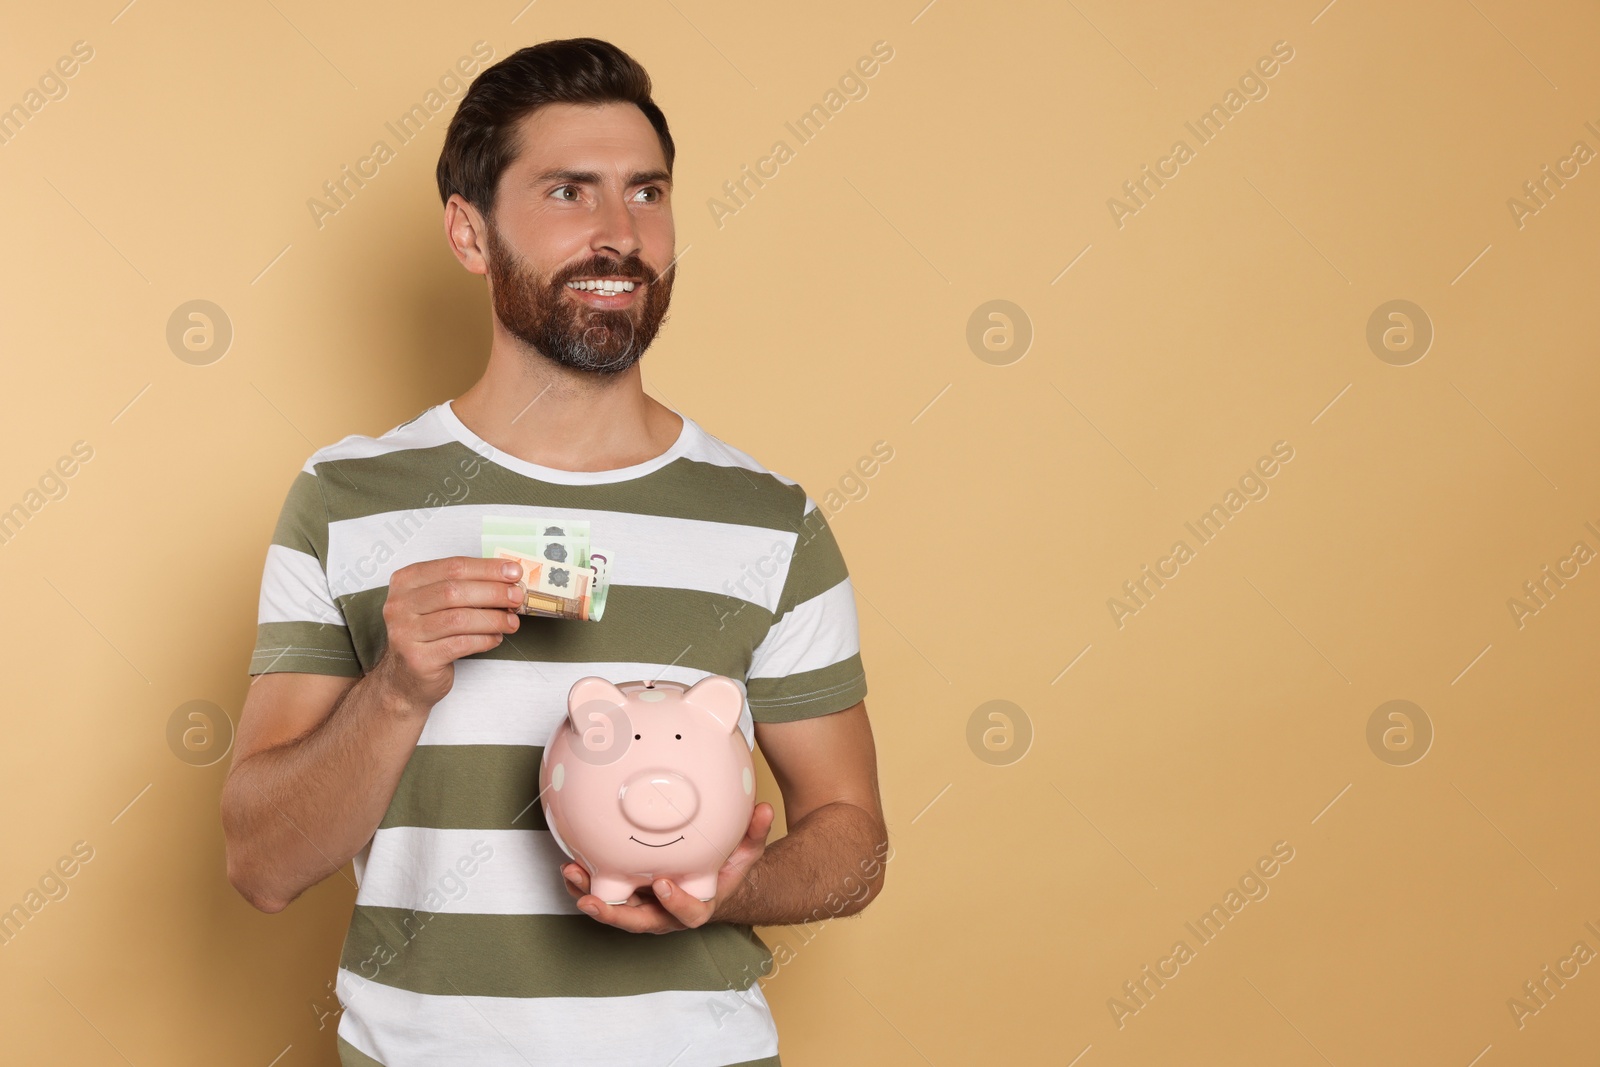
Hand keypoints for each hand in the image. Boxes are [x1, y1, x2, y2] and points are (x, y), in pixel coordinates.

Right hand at [374, 555, 523, 711]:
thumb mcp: (438, 604)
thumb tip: (507, 580)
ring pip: (459, 619)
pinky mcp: (418, 659)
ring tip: (511, 622)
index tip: (513, 572)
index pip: (452, 567)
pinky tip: (495, 638)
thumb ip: (466, 588)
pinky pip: (460, 644)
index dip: (487, 568)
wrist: (407, 678)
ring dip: (493, 618)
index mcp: (406, 581)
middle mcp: (400, 605)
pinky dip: (484, 640)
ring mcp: (405, 633)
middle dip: (493, 592)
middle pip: (455, 591)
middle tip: (517, 597)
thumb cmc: (427, 636)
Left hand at [562, 803, 775, 932]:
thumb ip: (753, 834)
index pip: (688, 913)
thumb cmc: (727, 870)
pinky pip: (604, 894)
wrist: (713, 885)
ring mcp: (645, 908)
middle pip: (638, 921)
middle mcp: (667, 913)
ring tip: (571, 874)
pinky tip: (570, 864)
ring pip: (615, 910)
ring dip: (590, 895)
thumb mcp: (746, 853)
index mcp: (698, 906)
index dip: (674, 903)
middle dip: (613, 914)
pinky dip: (586, 883)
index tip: (662, 884)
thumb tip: (764, 810)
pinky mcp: (629, 896)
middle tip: (592, 900)